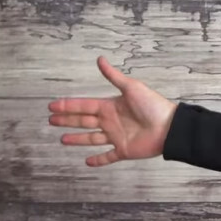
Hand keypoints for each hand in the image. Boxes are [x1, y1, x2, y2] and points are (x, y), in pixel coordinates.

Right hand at [48, 56, 177, 166]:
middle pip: (84, 121)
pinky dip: (98, 160)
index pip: (84, 105)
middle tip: (51, 121)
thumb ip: (114, 76)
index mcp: (110, 106)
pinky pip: (108, 157)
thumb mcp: (131, 88)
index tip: (51, 106)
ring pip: (92, 139)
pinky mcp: (124, 151)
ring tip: (62, 139)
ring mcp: (117, 137)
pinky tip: (87, 162)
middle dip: (67, 121)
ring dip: (77, 139)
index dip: (68, 106)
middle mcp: (111, 122)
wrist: (170, 127)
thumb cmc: (153, 106)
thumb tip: (100, 59)